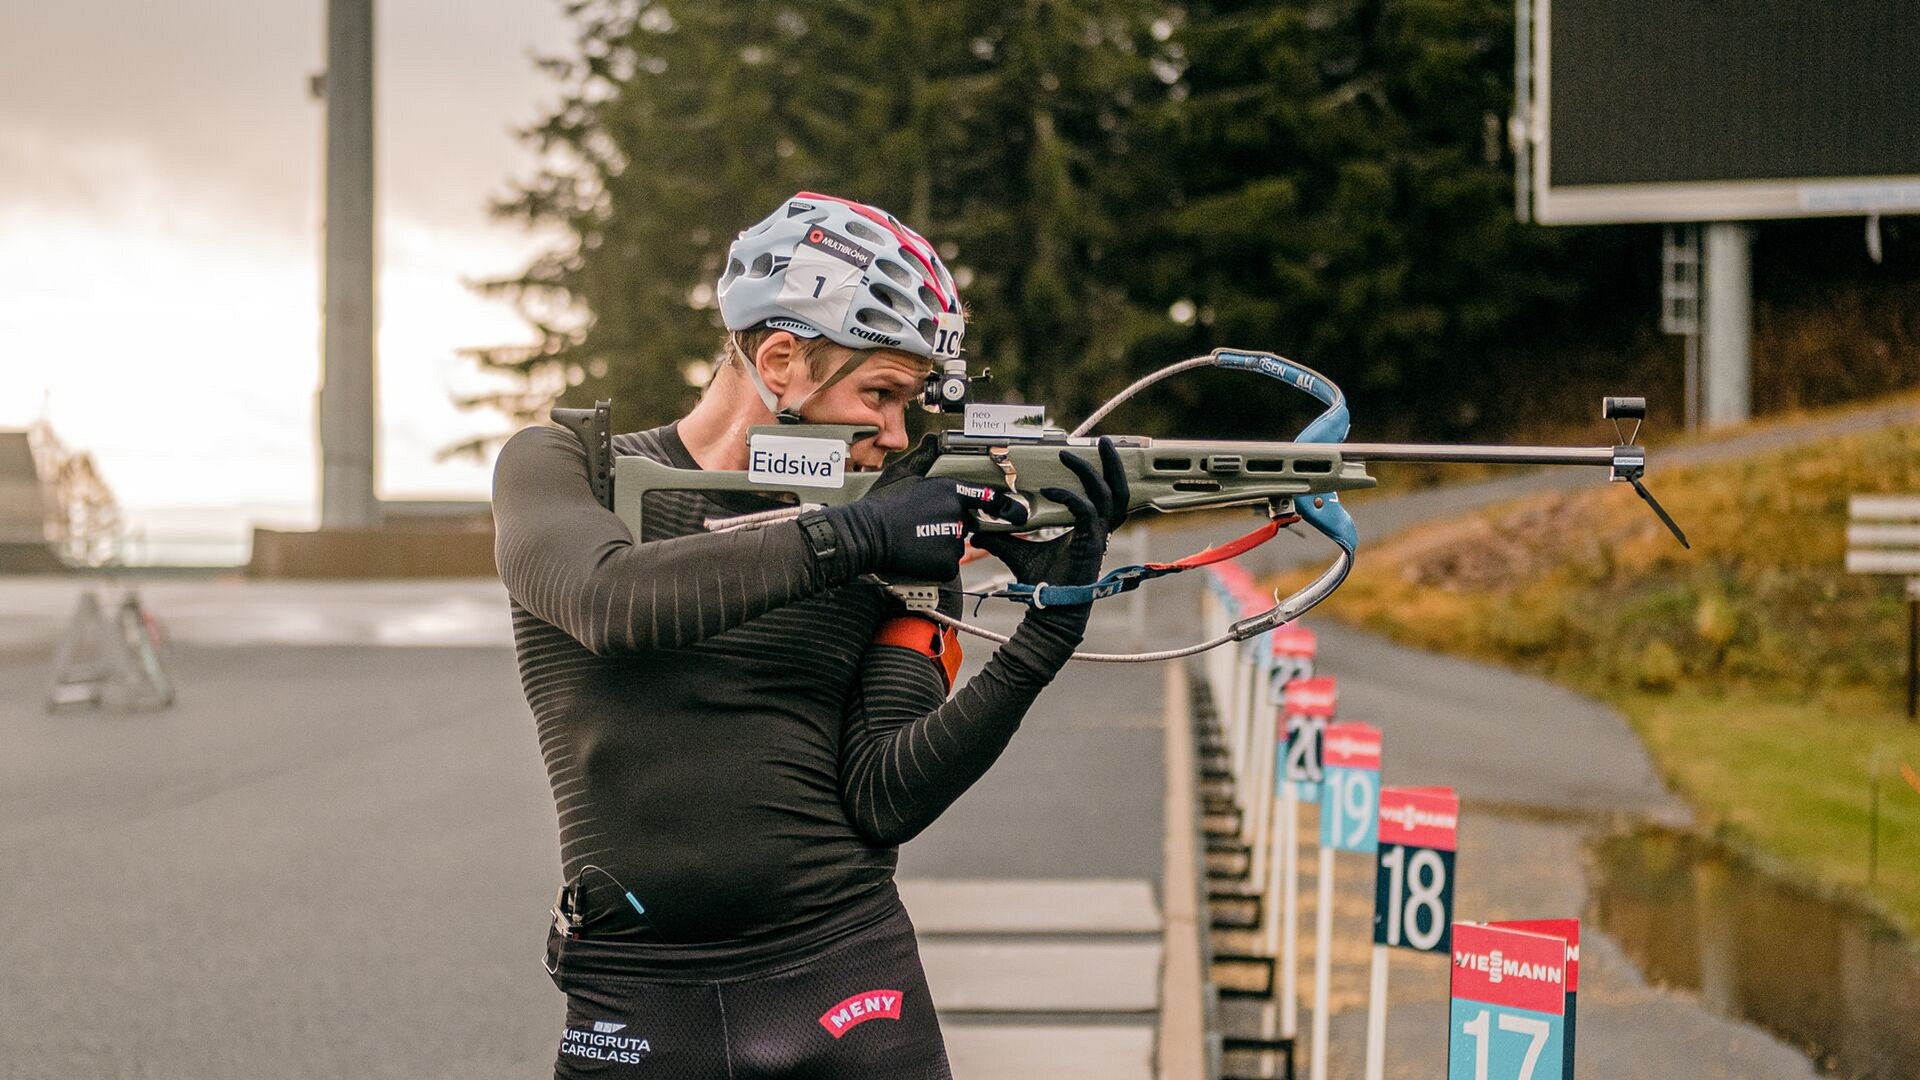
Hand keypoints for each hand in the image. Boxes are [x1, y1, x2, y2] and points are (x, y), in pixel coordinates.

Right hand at [822, 475, 1025, 581]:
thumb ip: (925, 458)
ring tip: (914, 539)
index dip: (1006, 506)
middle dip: (951, 526)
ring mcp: (953, 542)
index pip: (988, 498)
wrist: (865, 536)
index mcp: (950, 491)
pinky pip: (947, 565)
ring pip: (955, 545)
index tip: (1018, 513)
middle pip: (966, 524)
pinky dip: (935, 563)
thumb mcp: (903, 475)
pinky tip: (916, 554)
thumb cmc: (881, 505)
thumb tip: (934, 440)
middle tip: (924, 526)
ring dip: (941, 544)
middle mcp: (957, 516)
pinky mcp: (946, 565)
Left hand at [976, 438, 1128, 586]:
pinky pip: (1087, 511)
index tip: (1075, 454)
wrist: (1048, 610)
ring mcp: (1098, 537)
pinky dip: (1070, 497)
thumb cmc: (1040, 583)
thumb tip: (975, 528)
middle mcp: (1098, 529)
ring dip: (1095, 472)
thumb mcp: (1016, 551)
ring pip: (1110, 496)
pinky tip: (1049, 490)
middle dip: (1113, 463)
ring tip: (1078, 452)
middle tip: (1102, 441)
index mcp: (1088, 527)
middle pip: (1118, 490)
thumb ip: (1001, 537)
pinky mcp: (1091, 543)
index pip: (1102, 494)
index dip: (1096, 472)